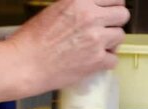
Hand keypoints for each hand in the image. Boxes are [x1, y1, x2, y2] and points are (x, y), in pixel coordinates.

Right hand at [7, 0, 128, 95]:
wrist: (25, 64)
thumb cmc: (32, 40)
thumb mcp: (55, 10)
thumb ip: (78, 7)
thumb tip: (94, 9)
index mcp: (80, 1)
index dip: (114, 6)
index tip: (112, 12)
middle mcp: (91, 18)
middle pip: (122, 15)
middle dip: (115, 22)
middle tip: (105, 30)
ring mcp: (96, 40)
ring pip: (120, 37)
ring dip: (111, 42)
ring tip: (96, 47)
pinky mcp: (97, 61)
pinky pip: (114, 59)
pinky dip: (106, 62)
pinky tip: (93, 61)